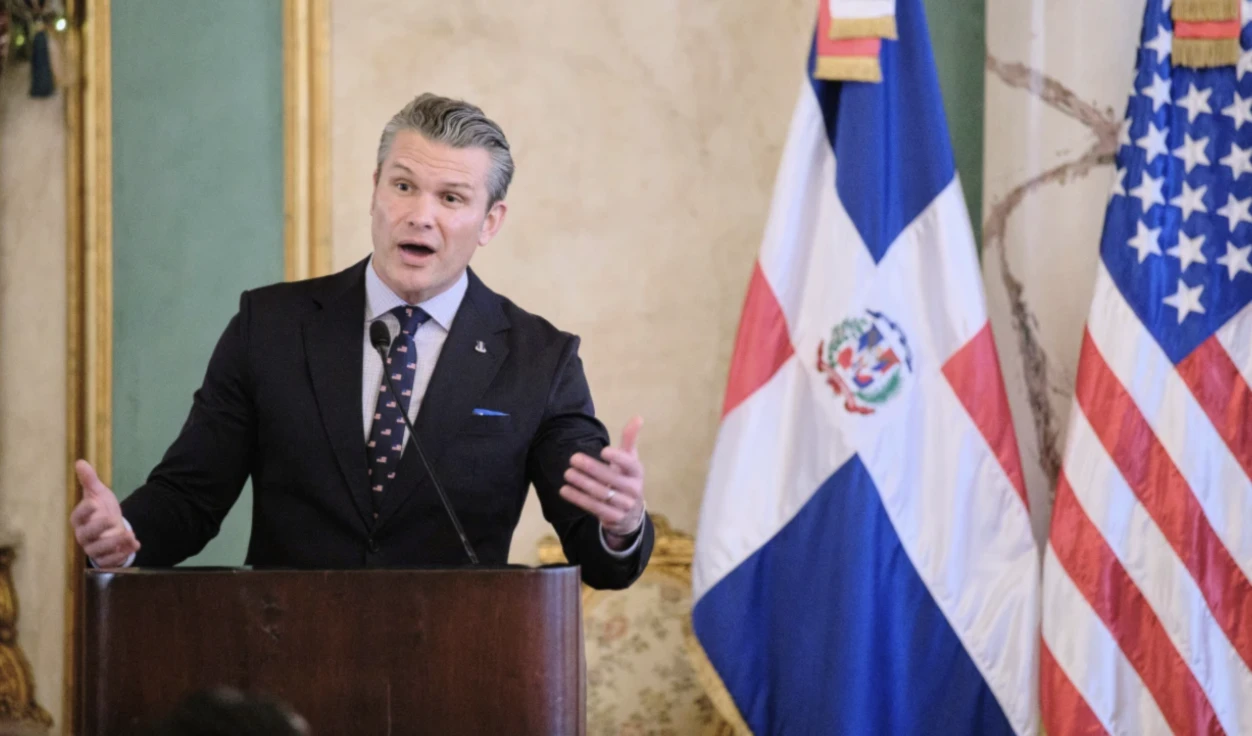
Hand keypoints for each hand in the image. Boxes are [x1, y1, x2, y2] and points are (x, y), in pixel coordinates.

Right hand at [70, 459, 139, 566]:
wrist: (114, 529)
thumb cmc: (102, 510)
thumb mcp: (98, 494)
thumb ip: (90, 480)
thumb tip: (80, 462)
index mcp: (80, 519)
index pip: (77, 516)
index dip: (84, 510)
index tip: (94, 503)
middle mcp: (84, 536)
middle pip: (87, 535)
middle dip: (99, 527)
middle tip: (112, 519)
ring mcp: (94, 549)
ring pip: (98, 550)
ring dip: (114, 544)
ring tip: (128, 535)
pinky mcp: (104, 560)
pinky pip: (109, 562)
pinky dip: (122, 556)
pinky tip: (134, 545)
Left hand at [560, 416, 645, 548]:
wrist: (631, 513)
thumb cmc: (627, 479)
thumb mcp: (630, 460)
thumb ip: (630, 439)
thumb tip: (638, 417)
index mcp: (637, 472)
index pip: (630, 464)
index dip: (618, 458)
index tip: (603, 450)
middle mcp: (634, 489)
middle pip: (611, 479)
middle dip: (592, 468)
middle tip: (573, 459)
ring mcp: (624, 505)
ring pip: (601, 493)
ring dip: (582, 483)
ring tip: (567, 473)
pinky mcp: (613, 517)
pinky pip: (594, 507)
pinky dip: (578, 498)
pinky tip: (564, 490)